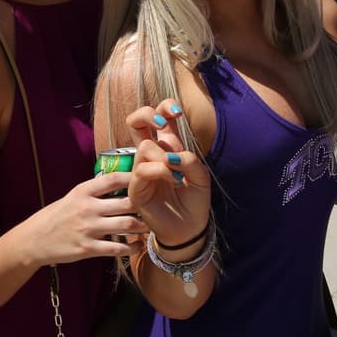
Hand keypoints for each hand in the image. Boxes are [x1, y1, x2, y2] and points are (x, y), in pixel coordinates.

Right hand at [24, 173, 147, 265]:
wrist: (34, 240)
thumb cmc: (56, 217)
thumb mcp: (72, 197)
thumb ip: (93, 192)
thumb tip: (119, 183)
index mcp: (83, 191)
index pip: (114, 179)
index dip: (133, 178)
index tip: (146, 180)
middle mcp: (87, 208)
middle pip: (127, 202)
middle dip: (144, 206)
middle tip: (154, 208)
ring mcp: (88, 229)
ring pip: (126, 225)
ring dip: (142, 227)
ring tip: (149, 227)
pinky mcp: (87, 248)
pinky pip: (117, 248)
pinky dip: (131, 247)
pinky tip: (137, 246)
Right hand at [123, 99, 211, 247]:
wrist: (190, 228)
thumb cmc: (195, 201)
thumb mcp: (201, 176)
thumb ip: (189, 160)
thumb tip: (170, 155)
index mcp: (168, 147)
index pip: (159, 118)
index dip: (164, 107)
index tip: (176, 112)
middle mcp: (152, 155)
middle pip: (135, 121)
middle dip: (147, 115)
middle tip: (163, 126)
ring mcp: (141, 170)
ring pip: (143, 147)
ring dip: (163, 156)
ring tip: (178, 175)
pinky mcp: (136, 188)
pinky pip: (142, 169)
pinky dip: (161, 171)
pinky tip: (173, 181)